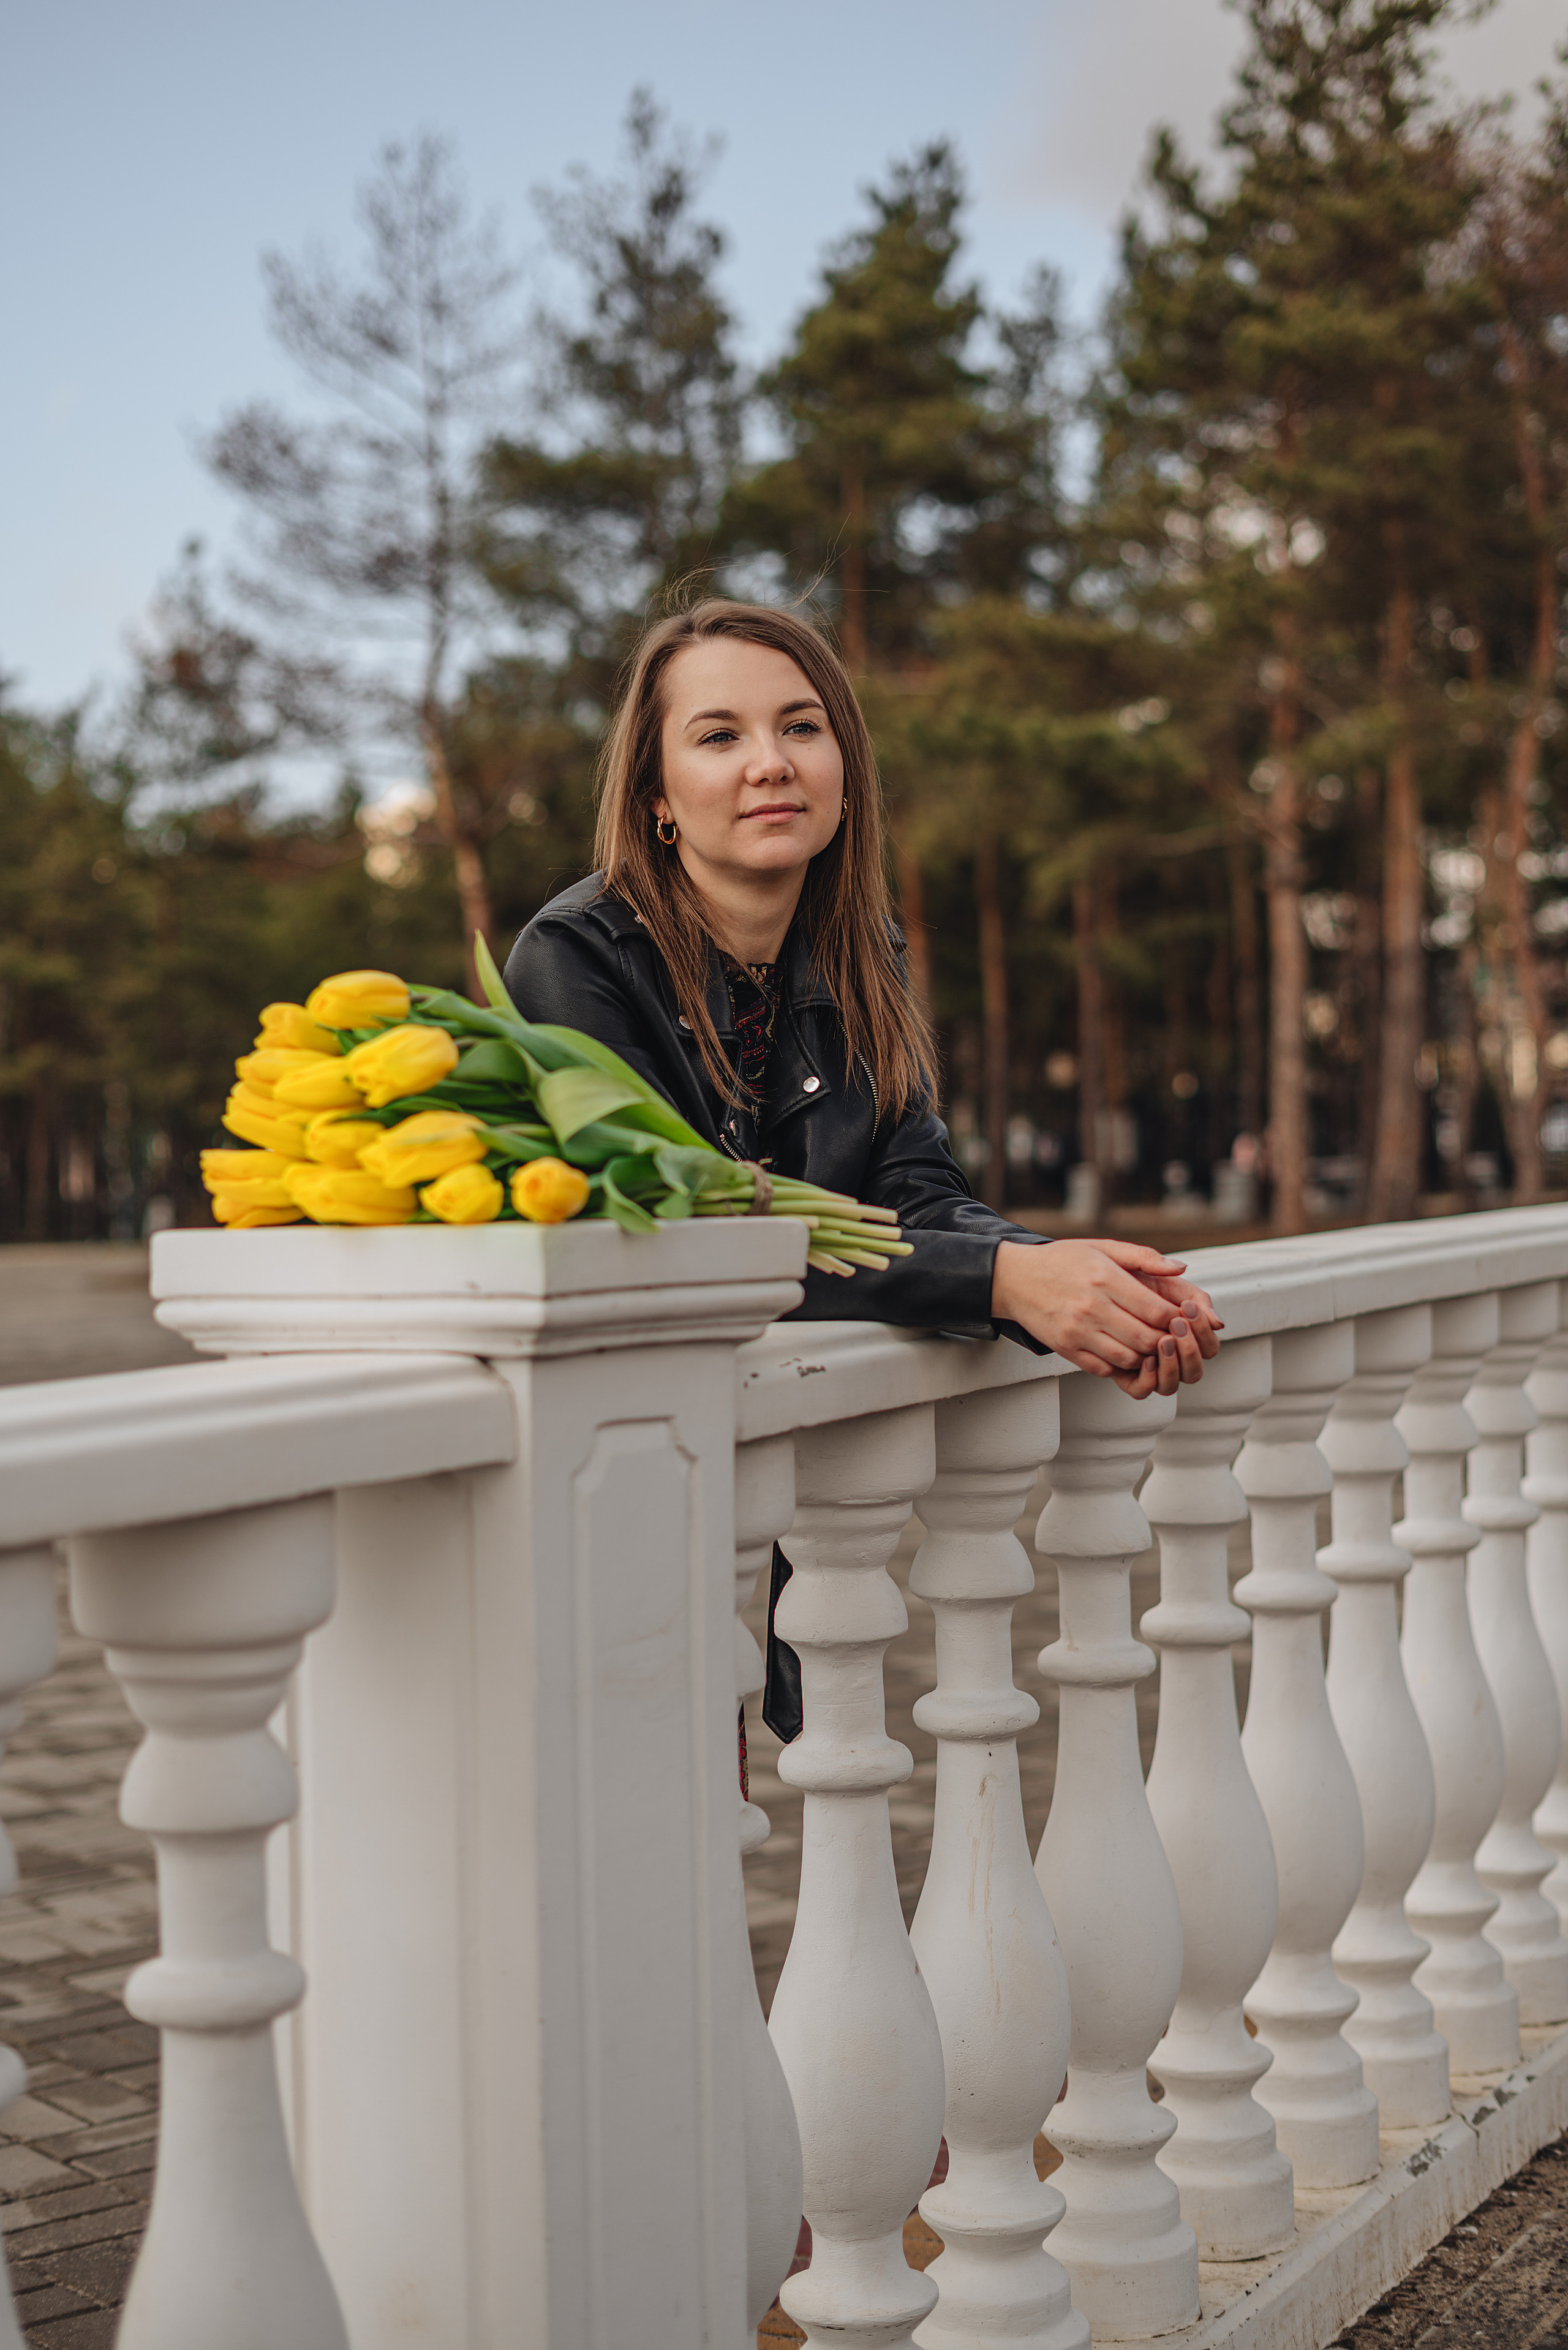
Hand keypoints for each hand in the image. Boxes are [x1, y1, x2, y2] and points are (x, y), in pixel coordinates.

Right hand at [991, 1238, 1222, 1397]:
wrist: (1015, 1278)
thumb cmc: (1062, 1260)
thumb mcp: (1103, 1247)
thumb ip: (1144, 1257)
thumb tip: (1180, 1269)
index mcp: (1105, 1278)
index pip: (1156, 1310)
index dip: (1176, 1319)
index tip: (1181, 1317)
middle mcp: (1091, 1307)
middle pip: (1146, 1338)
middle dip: (1166, 1341)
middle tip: (1171, 1336)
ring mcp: (1076, 1330)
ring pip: (1127, 1357)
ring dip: (1145, 1355)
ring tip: (1148, 1344)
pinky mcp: (1065, 1348)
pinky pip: (1102, 1368)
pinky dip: (1120, 1365)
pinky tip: (1124, 1351)